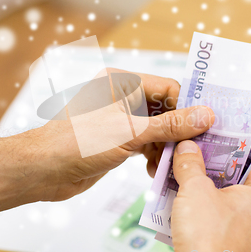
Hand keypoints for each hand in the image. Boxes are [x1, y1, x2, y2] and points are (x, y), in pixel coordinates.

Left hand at [19, 68, 214, 201]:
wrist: (44, 169)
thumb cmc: (80, 142)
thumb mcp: (131, 133)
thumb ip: (170, 125)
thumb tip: (206, 116)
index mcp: (123, 82)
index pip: (168, 89)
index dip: (187, 108)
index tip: (205, 128)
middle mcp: (123, 96)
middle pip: (165, 110)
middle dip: (178, 131)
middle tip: (195, 149)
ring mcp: (121, 119)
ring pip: (157, 129)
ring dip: (167, 147)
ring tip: (174, 164)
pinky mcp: (118, 139)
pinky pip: (147, 144)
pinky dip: (154, 156)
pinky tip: (157, 169)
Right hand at [171, 140, 250, 251]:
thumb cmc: (208, 237)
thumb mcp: (195, 189)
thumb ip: (191, 164)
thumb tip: (187, 148)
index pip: (241, 167)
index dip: (218, 158)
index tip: (201, 152)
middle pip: (228, 188)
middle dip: (204, 181)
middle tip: (186, 171)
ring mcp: (248, 239)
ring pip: (220, 209)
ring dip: (199, 201)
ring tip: (179, 192)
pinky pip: (215, 228)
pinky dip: (200, 221)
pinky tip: (181, 216)